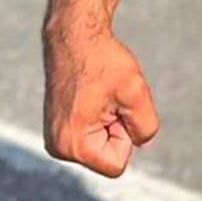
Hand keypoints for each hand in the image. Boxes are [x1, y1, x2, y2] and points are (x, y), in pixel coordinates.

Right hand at [43, 27, 159, 177]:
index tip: (113, 105)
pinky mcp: (58, 128)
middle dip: (116, 128)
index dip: (126, 134)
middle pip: (108, 155)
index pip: (117, 164)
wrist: (74, 36)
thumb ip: (146, 126)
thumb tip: (141, 143)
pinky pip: (93, 133)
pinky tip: (91, 94)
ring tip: (99, 94)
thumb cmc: (103, 61)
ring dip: (109, 120)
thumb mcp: (135, 92)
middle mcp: (58, 148)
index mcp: (73, 146)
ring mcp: (55, 139)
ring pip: (102, 144)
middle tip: (106, 96)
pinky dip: (99, 116)